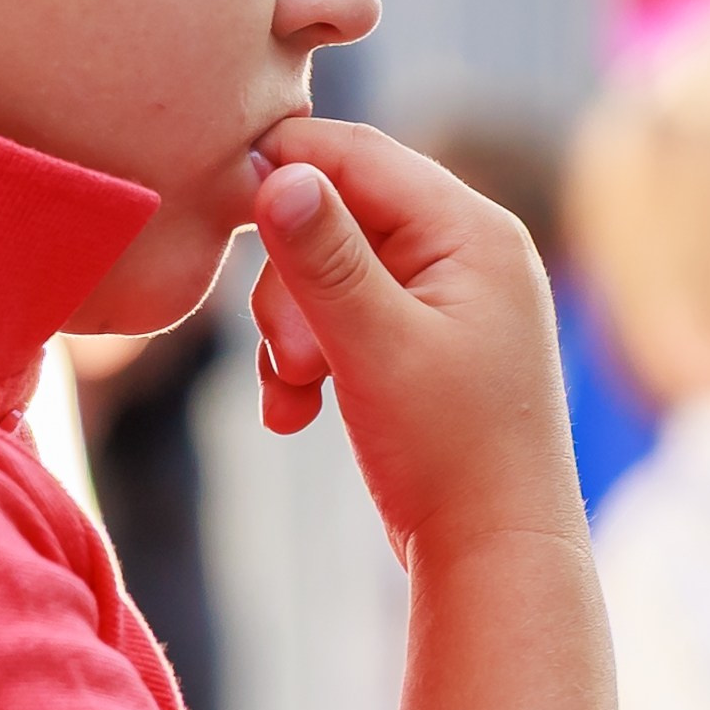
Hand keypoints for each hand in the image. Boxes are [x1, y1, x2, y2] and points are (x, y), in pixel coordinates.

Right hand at [251, 118, 576, 562]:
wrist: (495, 555)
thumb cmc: (450, 454)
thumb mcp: (375, 349)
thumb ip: (324, 258)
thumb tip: (276, 172)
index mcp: (473, 231)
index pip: (357, 154)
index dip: (282, 171)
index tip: (214, 211)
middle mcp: (467, 250)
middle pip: (336, 213)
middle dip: (290, 283)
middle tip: (289, 356)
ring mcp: (447, 297)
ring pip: (328, 271)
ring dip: (292, 330)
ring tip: (298, 392)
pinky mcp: (422, 342)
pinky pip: (343, 318)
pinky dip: (309, 358)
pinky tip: (297, 412)